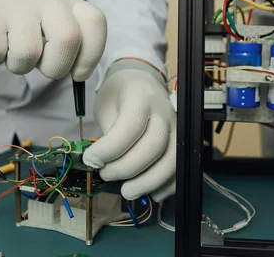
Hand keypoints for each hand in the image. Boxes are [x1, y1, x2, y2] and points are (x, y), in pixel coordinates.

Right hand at [0, 0, 106, 79]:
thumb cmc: (24, 5)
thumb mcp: (53, 11)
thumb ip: (67, 38)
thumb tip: (75, 75)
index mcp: (68, 0)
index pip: (95, 24)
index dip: (91, 56)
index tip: (77, 74)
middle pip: (67, 39)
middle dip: (55, 67)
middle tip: (41, 65)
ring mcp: (17, 1)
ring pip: (27, 54)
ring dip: (18, 65)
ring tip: (10, 50)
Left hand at [83, 68, 175, 201]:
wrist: (144, 83)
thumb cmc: (120, 95)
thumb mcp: (105, 105)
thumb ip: (106, 132)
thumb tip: (99, 163)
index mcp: (140, 96)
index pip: (131, 126)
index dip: (110, 149)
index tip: (91, 160)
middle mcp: (164, 112)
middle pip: (154, 146)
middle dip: (126, 168)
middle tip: (106, 175)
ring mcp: (177, 128)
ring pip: (172, 160)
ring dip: (148, 182)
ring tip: (127, 191)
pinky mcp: (182, 142)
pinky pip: (180, 170)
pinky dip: (165, 186)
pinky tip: (148, 191)